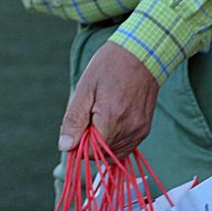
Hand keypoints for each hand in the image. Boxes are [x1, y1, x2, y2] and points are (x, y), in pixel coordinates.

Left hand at [57, 40, 159, 157]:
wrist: (141, 54)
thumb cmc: (109, 67)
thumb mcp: (84, 89)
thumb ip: (74, 120)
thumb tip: (65, 146)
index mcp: (112, 120)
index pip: (91, 153)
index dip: (79, 143)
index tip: (77, 125)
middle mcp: (130, 131)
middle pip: (103, 156)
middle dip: (90, 143)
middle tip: (87, 117)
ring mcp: (140, 131)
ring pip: (116, 153)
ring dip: (103, 142)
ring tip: (99, 114)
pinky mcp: (145, 129)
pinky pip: (127, 146)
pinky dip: (115, 139)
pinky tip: (110, 118)